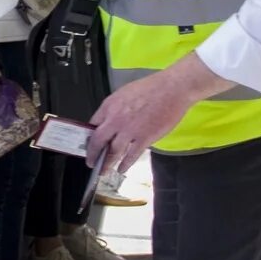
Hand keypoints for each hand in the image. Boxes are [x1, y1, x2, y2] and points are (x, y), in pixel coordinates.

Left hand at [87, 59, 203, 172]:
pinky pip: (131, 155)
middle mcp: (115, 119)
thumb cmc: (150, 88)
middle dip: (92, 154)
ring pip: (113, 151)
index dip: (89, 137)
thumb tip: (109, 121)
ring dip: (107, 163)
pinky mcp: (144, 138)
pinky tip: (122, 169)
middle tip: (91, 163)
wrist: (171, 89)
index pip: (92, 125)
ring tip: (104, 171)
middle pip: (98, 141)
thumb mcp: (123, 94)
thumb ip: (114, 109)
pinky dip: (125, 164)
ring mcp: (129, 130)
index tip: (89, 145)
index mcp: (109, 106)